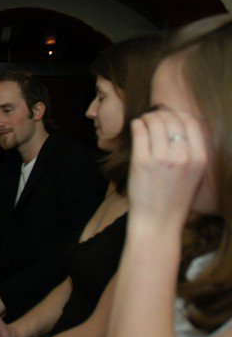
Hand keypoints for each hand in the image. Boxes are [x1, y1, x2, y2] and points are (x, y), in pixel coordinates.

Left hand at [128, 109, 208, 233]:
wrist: (158, 222)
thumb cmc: (174, 199)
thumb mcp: (195, 174)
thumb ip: (193, 151)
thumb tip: (186, 125)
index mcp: (200, 158)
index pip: (192, 122)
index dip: (179, 114)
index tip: (170, 115)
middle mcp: (183, 156)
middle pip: (172, 119)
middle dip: (161, 114)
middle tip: (153, 117)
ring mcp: (162, 158)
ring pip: (155, 122)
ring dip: (147, 117)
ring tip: (143, 121)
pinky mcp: (141, 162)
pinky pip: (139, 131)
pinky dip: (137, 124)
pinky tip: (136, 126)